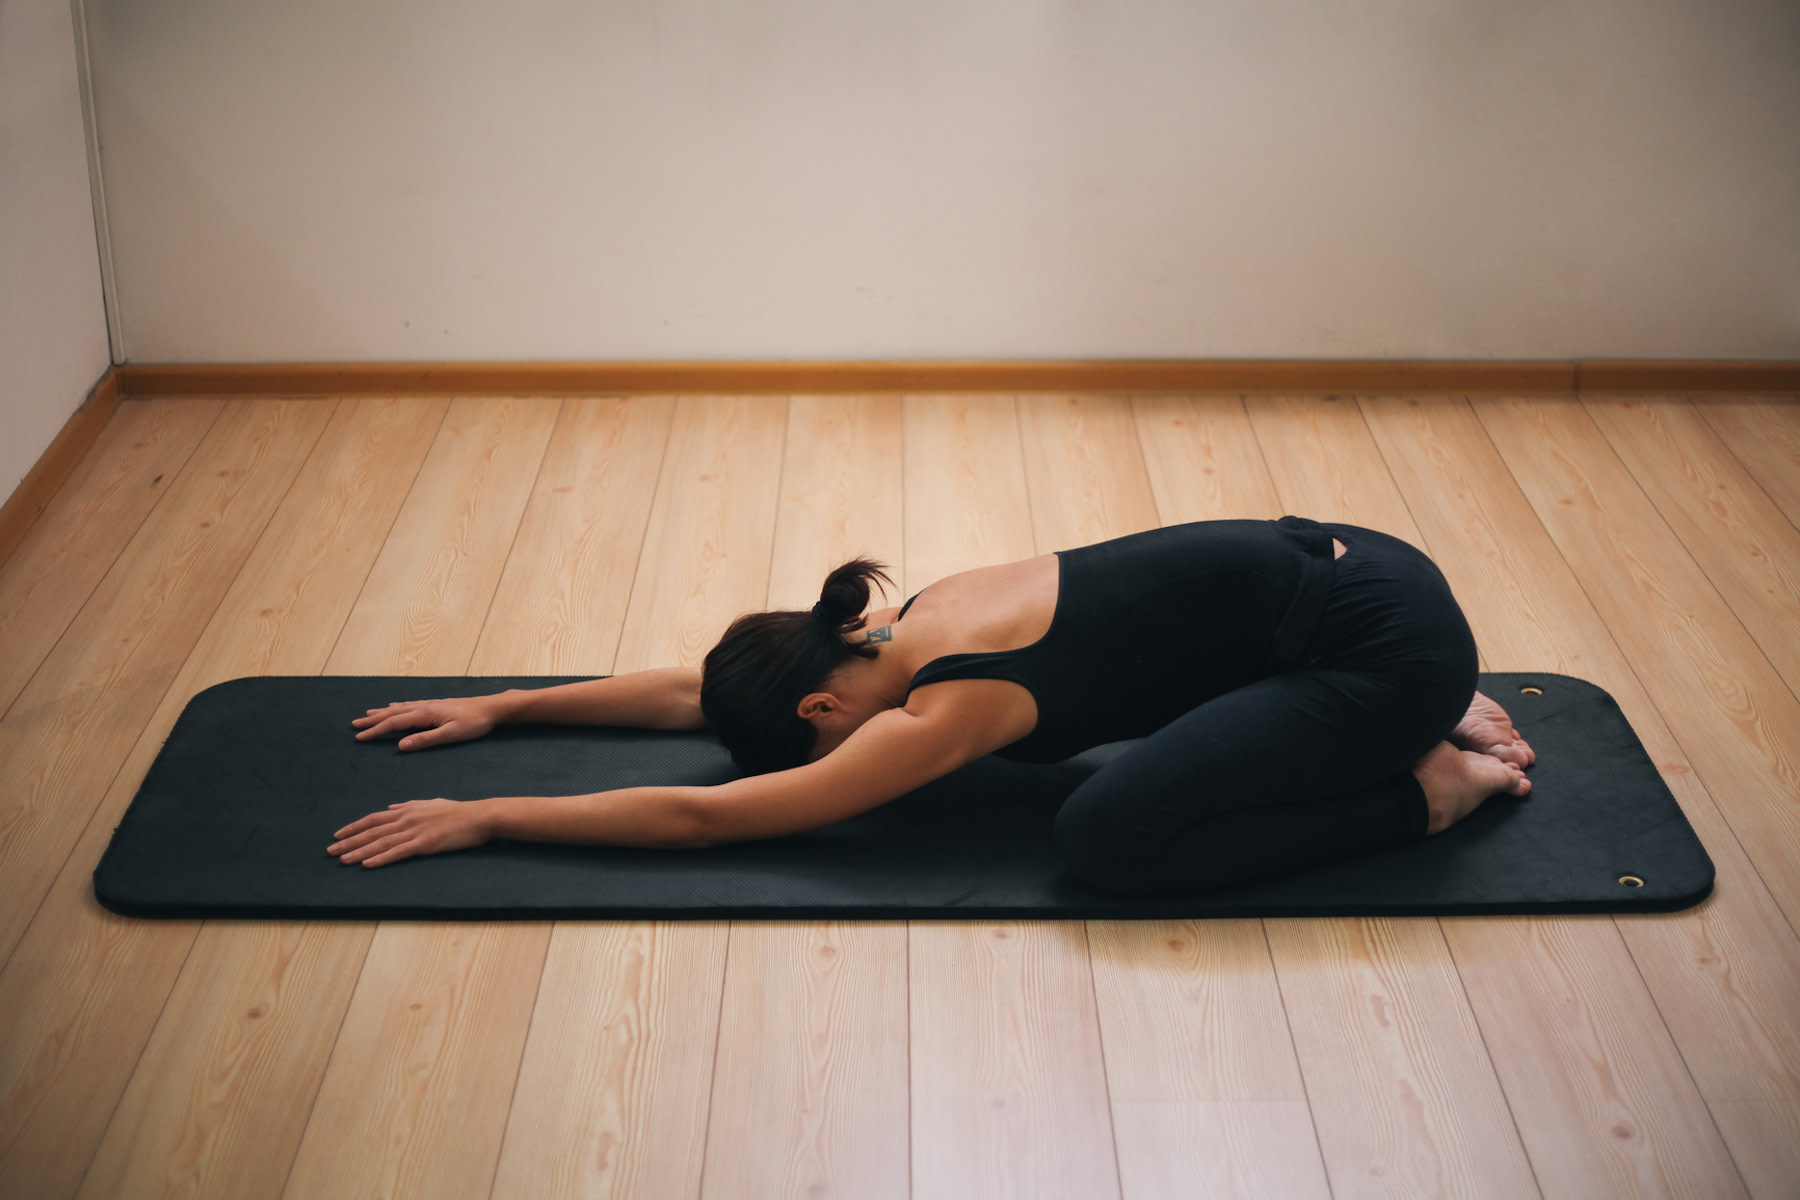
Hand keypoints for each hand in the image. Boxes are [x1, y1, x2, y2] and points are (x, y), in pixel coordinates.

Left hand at [329, 798, 492, 866]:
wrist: (479, 816)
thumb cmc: (458, 811)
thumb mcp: (430, 803)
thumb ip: (409, 805)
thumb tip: (392, 806)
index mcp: (407, 809)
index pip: (374, 818)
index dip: (354, 827)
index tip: (338, 834)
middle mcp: (406, 818)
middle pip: (371, 831)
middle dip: (349, 841)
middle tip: (330, 851)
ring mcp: (415, 831)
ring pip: (380, 842)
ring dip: (359, 851)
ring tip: (342, 860)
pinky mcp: (425, 844)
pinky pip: (397, 852)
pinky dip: (380, 858)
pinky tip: (367, 864)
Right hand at [351, 695, 504, 750]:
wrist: (491, 708)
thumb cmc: (473, 723)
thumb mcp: (450, 735)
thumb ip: (425, 740)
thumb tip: (401, 746)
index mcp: (425, 714)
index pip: (394, 723)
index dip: (375, 730)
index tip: (359, 737)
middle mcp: (424, 706)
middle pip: (392, 713)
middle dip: (373, 720)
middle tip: (355, 725)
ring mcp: (430, 704)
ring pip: (400, 708)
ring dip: (382, 712)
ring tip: (368, 714)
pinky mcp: (436, 705)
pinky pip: (410, 705)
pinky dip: (397, 707)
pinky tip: (395, 707)